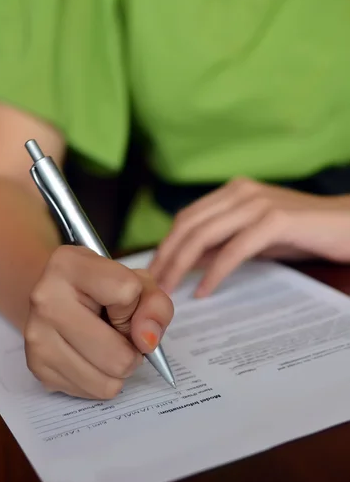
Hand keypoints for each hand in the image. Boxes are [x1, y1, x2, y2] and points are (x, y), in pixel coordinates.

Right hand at [24, 246, 173, 398]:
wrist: (54, 297)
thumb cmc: (101, 288)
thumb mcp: (137, 281)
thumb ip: (155, 305)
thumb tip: (147, 341)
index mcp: (69, 264)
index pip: (127, 292)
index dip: (135, 304)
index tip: (121, 302)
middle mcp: (45, 300)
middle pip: (119, 355)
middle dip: (132, 349)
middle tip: (119, 333)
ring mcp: (37, 337)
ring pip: (109, 382)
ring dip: (119, 369)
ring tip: (106, 345)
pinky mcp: (38, 368)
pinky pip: (94, 392)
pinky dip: (102, 380)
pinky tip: (91, 357)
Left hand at [149, 177, 349, 296]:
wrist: (348, 225)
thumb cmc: (302, 232)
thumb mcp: (253, 237)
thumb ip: (222, 243)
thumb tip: (187, 260)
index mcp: (233, 191)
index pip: (187, 218)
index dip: (165, 245)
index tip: (152, 271)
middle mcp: (241, 191)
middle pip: (188, 225)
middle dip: (166, 257)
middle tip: (152, 285)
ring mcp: (258, 203)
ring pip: (204, 235)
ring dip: (181, 265)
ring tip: (168, 290)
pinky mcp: (275, 221)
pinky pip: (234, 250)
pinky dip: (214, 272)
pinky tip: (204, 290)